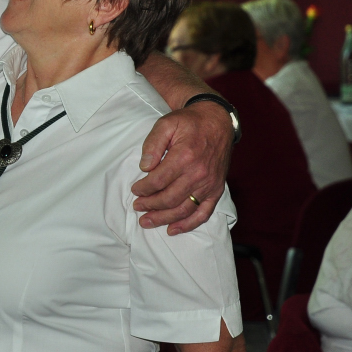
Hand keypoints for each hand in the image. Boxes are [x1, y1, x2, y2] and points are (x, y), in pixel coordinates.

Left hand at [131, 100, 232, 234]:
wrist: (217, 122)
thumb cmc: (189, 123)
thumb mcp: (166, 124)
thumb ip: (153, 144)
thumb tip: (144, 167)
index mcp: (184, 157)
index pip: (158, 181)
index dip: (143, 188)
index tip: (134, 190)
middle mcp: (198, 173)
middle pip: (169, 198)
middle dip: (150, 205)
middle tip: (137, 206)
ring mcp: (209, 184)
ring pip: (184, 209)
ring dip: (164, 218)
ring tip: (147, 221)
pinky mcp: (216, 190)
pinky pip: (203, 213)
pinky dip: (188, 225)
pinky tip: (173, 229)